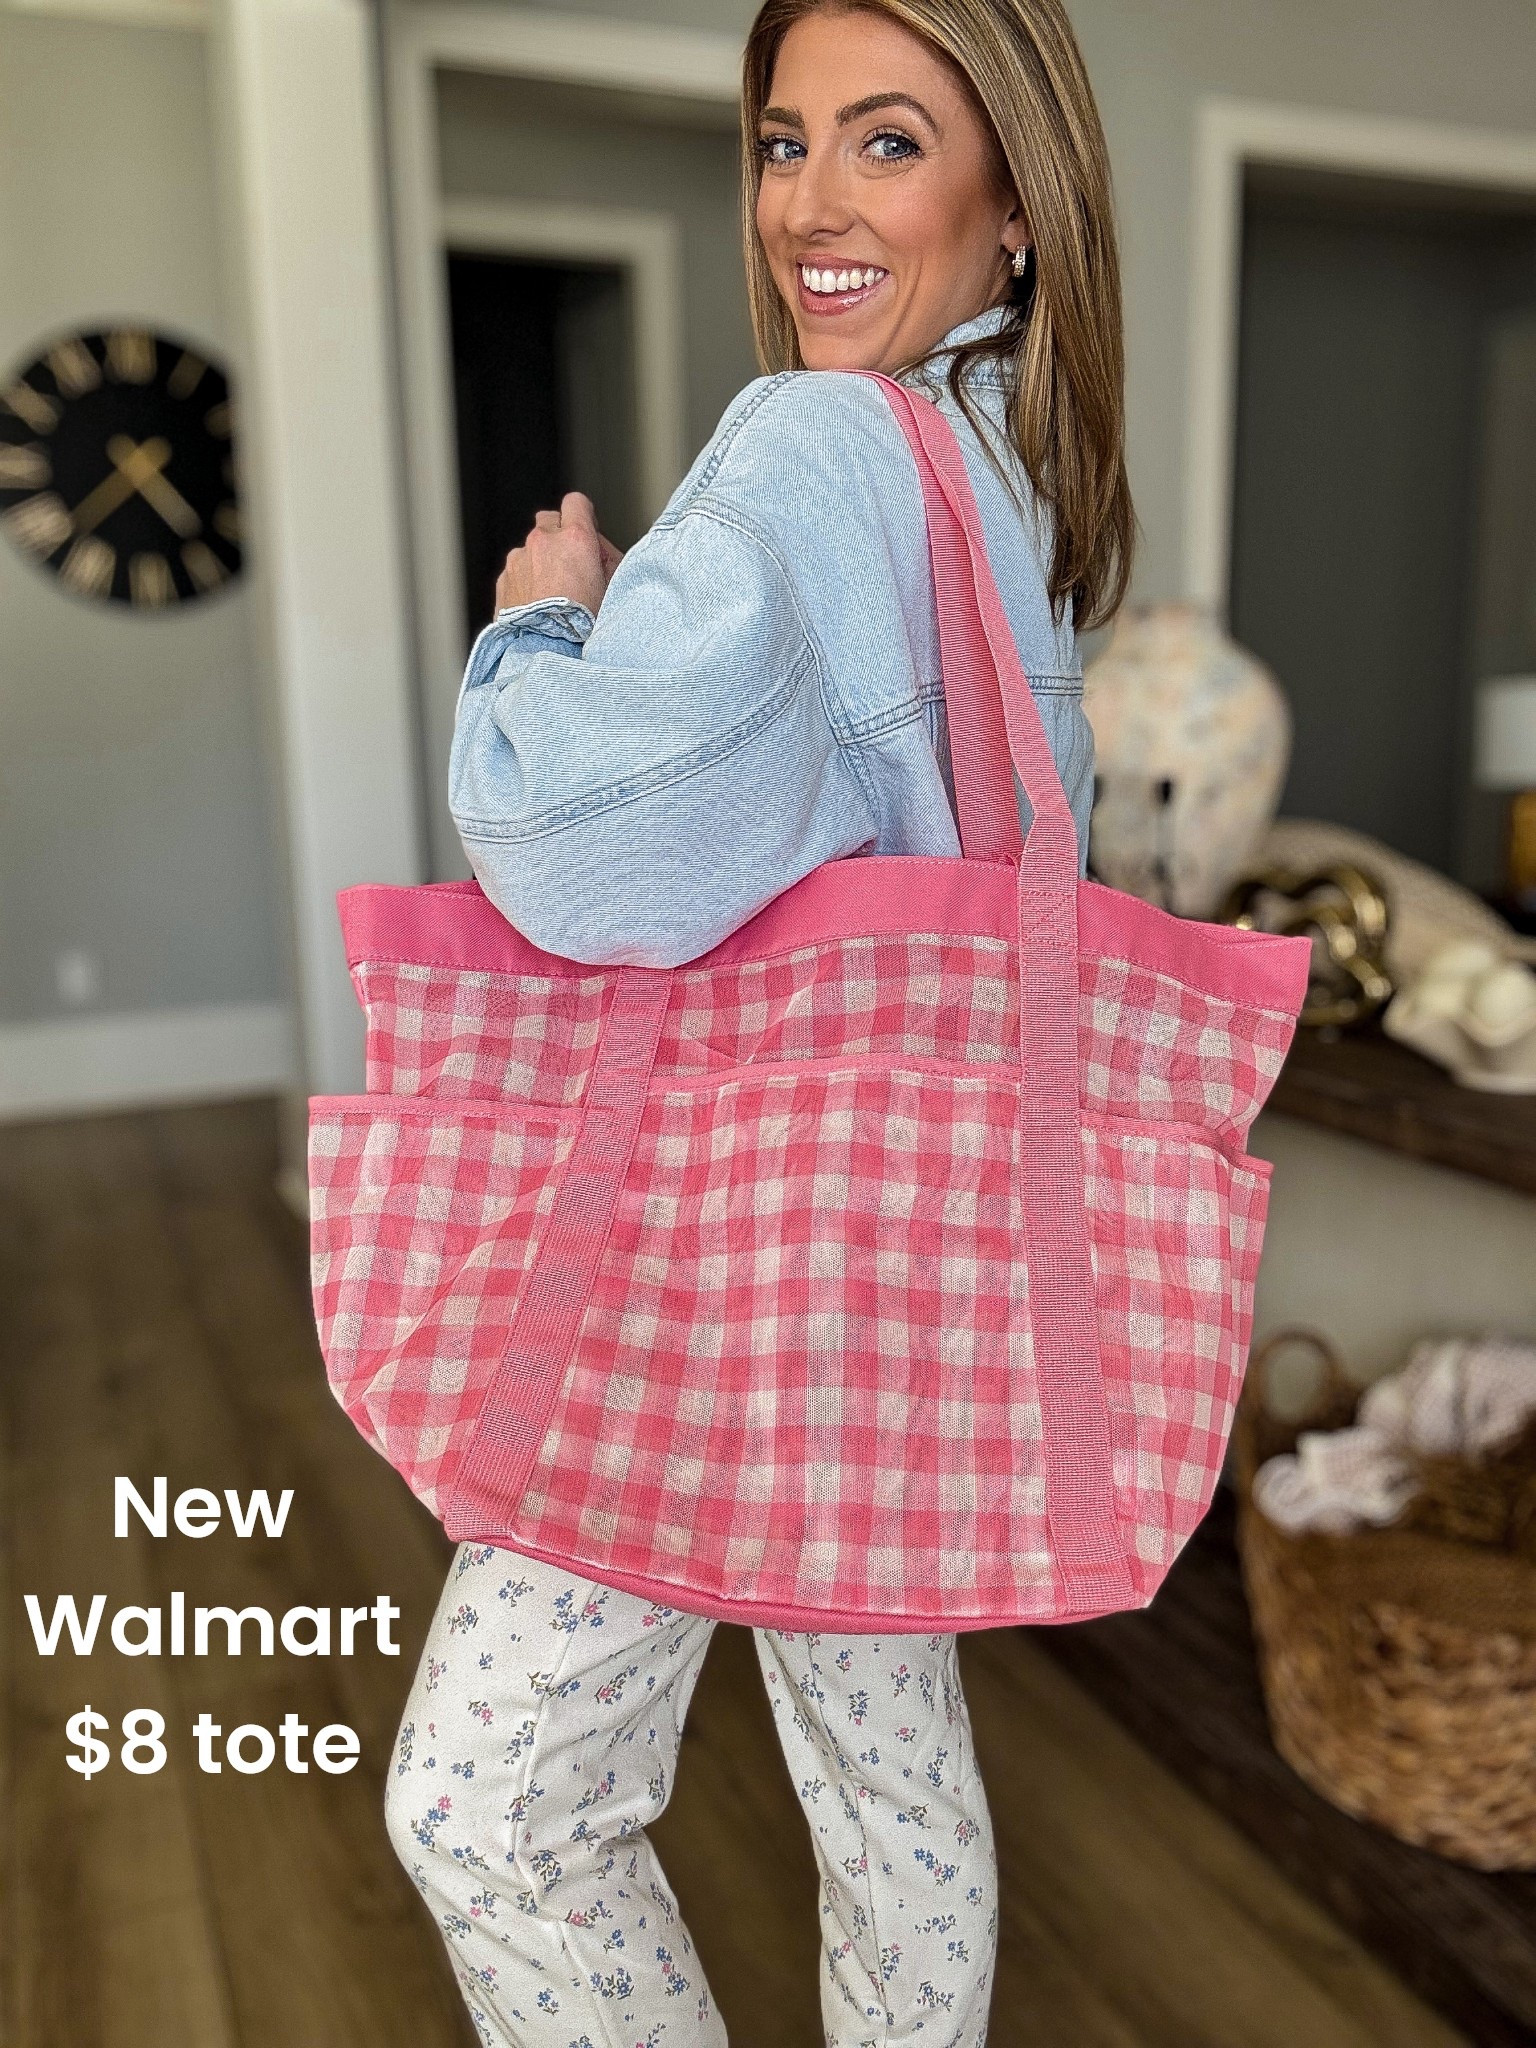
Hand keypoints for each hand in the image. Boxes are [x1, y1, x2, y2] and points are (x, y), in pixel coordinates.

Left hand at [494, 491, 624, 618]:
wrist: (550, 655)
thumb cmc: (586, 627)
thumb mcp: (615, 589)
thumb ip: (608, 559)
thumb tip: (597, 550)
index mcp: (574, 539)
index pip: (576, 503)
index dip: (583, 516)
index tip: (586, 532)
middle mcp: (542, 543)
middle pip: (549, 521)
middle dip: (560, 538)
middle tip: (572, 567)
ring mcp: (518, 561)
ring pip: (530, 550)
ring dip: (541, 563)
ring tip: (553, 596)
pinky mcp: (503, 582)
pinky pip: (516, 573)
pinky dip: (526, 583)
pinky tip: (538, 608)